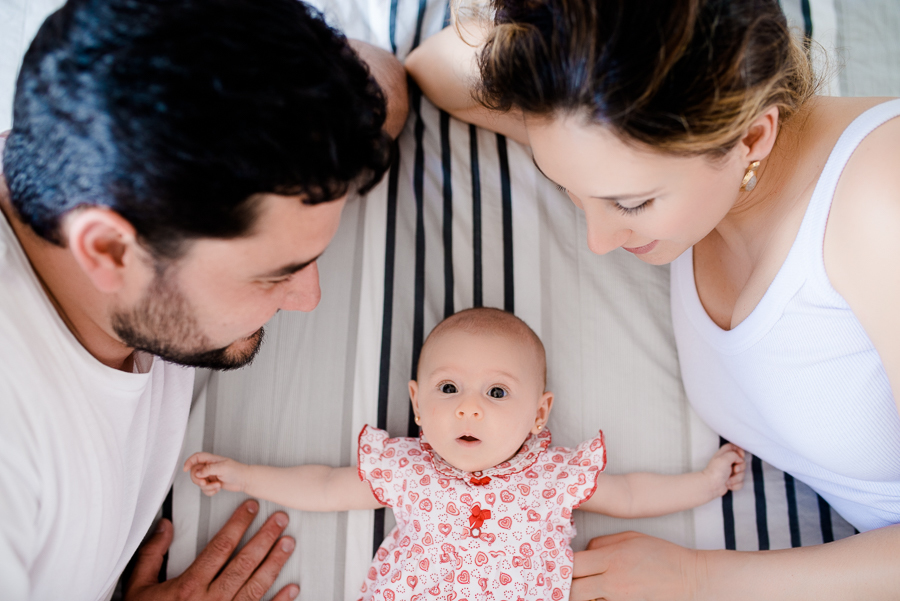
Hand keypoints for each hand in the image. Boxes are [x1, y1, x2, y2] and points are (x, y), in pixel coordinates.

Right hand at [125, 500, 298, 600]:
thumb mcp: (139, 586)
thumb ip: (152, 554)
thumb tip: (165, 525)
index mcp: (188, 587)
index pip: (220, 547)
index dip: (238, 524)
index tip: (251, 507)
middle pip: (244, 563)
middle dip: (265, 538)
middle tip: (281, 518)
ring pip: (255, 586)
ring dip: (275, 563)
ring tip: (289, 543)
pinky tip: (293, 588)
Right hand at [184, 452, 247, 495]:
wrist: (245, 481)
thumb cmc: (237, 471)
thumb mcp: (222, 468)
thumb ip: (208, 469)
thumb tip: (198, 472)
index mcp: (211, 460)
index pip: (196, 458)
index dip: (189, 462)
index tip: (185, 469)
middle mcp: (209, 467)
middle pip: (194, 472)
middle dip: (198, 480)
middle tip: (205, 482)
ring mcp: (210, 475)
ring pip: (199, 483)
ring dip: (207, 487)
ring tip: (217, 485)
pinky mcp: (212, 483)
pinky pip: (204, 489)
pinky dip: (210, 491)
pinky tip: (218, 488)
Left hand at [571, 532, 700, 600]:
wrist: (692, 580)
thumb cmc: (662, 555)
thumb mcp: (631, 538)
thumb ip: (601, 544)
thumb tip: (582, 553)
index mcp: (612, 559)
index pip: (572, 565)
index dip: (561, 565)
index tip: (559, 563)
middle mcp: (613, 582)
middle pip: (573, 591)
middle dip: (565, 587)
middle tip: (563, 583)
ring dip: (581, 597)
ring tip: (580, 589)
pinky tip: (596, 596)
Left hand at [703, 442, 744, 496]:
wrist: (711, 486)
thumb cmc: (716, 471)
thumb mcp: (725, 458)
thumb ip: (734, 454)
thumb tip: (740, 459)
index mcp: (724, 455)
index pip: (733, 447)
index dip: (739, 450)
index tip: (741, 456)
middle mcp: (727, 463)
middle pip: (741, 462)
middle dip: (740, 468)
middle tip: (734, 470)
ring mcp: (730, 472)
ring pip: (742, 474)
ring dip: (736, 478)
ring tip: (728, 479)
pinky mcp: (732, 481)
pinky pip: (740, 483)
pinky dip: (735, 485)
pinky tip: (728, 485)